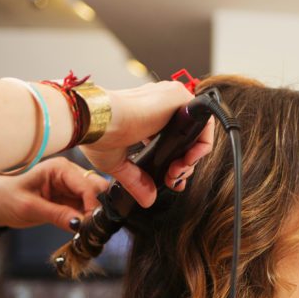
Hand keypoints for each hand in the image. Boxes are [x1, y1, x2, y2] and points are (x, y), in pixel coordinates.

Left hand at [0, 157, 108, 230]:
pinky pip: (89, 208)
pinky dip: (89, 219)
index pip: (88, 186)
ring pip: (98, 199)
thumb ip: (57, 215)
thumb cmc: (6, 199)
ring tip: (85, 229)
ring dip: (94, 215)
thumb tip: (81, 224)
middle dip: (98, 209)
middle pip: (99, 190)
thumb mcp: (29, 208)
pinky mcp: (73, 199)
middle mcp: (71, 174)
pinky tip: (82, 228)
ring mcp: (73, 186)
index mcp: (60, 168)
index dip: (93, 205)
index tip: (91, 225)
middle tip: (90, 228)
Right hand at [78, 81, 213, 207]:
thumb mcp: (119, 163)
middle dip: (183, 167)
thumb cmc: (97, 134)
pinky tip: (186, 160)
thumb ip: (137, 180)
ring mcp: (171, 100)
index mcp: (147, 118)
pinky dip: (201, 147)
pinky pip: (204, 124)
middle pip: (187, 141)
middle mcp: (161, 106)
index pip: (173, 143)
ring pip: (196, 134)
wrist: (94, 122)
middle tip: (172, 178)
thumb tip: (147, 200)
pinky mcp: (179, 98)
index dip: (176, 165)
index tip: (169, 180)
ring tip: (175, 172)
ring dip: (191, 160)